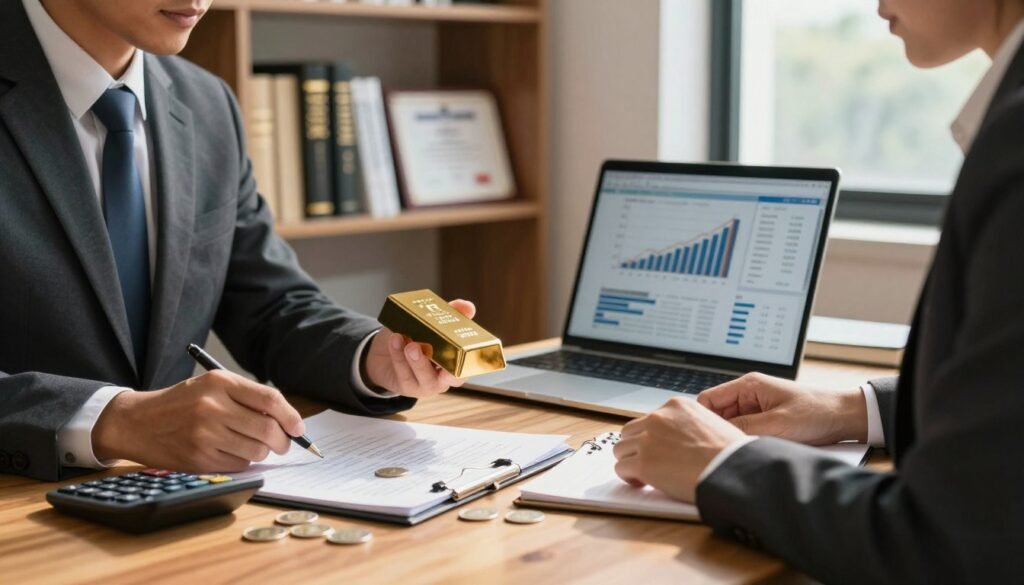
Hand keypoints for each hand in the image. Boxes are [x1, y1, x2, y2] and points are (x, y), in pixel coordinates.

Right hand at [92, 370, 304, 471]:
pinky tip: (229, 452)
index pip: (270, 400)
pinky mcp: (198, 458)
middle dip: (283, 441)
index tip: (298, 428)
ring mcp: (204, 435)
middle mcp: (212, 407)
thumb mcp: (212, 386)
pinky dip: (242, 461)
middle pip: (268, 429)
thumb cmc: (182, 403)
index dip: (291, 417)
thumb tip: (286, 421)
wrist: (137, 422)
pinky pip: (239, 465)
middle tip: (283, 443)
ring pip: (256, 451)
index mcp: (219, 383)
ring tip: (250, 444)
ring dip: (261, 451)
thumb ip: (247, 398)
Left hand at [364, 299, 476, 397]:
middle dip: (429, 363)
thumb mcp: (431, 322)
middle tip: (416, 347)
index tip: (456, 356)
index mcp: (455, 363)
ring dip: (413, 359)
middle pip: (445, 380)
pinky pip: (404, 374)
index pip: (465, 370)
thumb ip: (451, 314)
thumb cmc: (415, 337)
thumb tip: (467, 307)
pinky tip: (394, 341)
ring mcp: (425, 384)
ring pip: (423, 378)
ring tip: (402, 339)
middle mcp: (443, 378)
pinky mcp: (407, 387)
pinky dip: (398, 356)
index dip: (463, 365)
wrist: (385, 351)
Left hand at [613, 397, 746, 502]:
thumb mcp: (713, 423)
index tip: (659, 449)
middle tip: (648, 462)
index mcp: (677, 406)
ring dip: (630, 461)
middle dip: (636, 447)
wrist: (733, 470)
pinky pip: (622, 468)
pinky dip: (628, 477)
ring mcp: (648, 440)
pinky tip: (641, 483)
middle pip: (631, 431)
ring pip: (621, 449)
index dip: (652, 437)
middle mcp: (658, 418)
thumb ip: (690, 427)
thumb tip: (683, 442)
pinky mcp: (643, 463)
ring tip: (643, 474)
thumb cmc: (731, 454)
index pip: (650, 418)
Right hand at [697, 372, 867, 445]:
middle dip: (717, 430)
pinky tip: (749, 449)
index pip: (708, 399)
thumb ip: (744, 428)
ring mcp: (756, 407)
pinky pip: (744, 430)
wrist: (844, 416)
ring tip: (738, 450)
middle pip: (716, 413)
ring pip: (730, 424)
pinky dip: (744, 440)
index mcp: (748, 385)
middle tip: (720, 449)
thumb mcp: (777, 423)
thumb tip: (717, 435)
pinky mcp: (765, 419)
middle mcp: (748, 394)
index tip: (702, 438)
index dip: (702, 418)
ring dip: (732, 437)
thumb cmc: (816, 412)